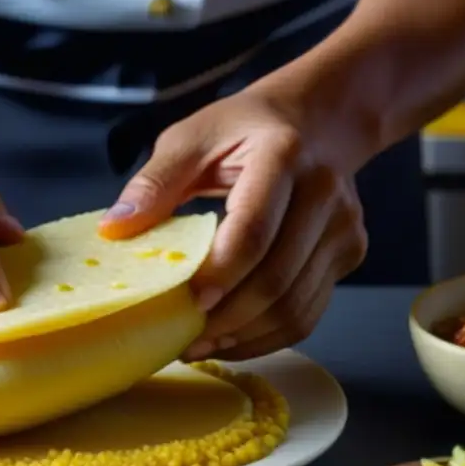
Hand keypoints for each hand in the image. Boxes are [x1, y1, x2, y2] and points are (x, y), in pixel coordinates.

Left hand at [98, 88, 368, 360]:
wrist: (319, 120)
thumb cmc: (245, 129)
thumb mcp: (192, 137)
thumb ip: (154, 182)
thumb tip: (114, 229)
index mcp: (282, 155)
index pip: (254, 228)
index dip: (221, 273)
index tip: (189, 301)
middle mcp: (324, 192)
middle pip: (277, 278)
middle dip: (227, 319)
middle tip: (183, 339)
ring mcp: (343, 226)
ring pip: (296, 306)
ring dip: (245, 337)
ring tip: (201, 345)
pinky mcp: (349, 252)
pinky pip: (309, 312)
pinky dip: (268, 336)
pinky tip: (231, 339)